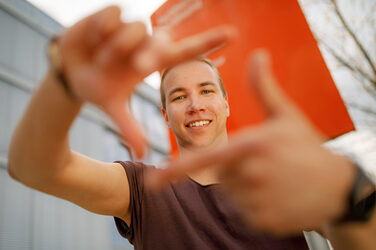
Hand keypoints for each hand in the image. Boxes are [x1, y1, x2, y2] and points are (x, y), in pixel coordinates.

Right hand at [58, 6, 234, 157]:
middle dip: (145, 57)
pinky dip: (101, 30)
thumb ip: (129, 127)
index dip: (209, 42)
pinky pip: (115, 15)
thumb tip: (144, 155)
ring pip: (136, 29)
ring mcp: (130, 27)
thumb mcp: (112, 107)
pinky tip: (93, 38)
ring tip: (100, 56)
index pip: (186, 50)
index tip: (233, 35)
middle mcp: (145, 43)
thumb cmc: (95, 87)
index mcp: (152, 62)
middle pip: (159, 42)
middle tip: (134, 67)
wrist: (68, 72)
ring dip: (116, 47)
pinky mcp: (111, 13)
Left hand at [149, 49, 355, 235]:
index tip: (152, 182)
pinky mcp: (265, 221)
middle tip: (265, 164)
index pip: (208, 159)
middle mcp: (253, 173)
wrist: (337, 185)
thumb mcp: (286, 115)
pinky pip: (244, 212)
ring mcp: (260, 200)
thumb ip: (264, 88)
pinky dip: (254, 205)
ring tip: (273, 179)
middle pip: (221, 174)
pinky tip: (277, 196)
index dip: (177, 171)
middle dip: (234, 169)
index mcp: (254, 144)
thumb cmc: (307, 147)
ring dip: (244, 188)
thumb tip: (257, 54)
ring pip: (232, 194)